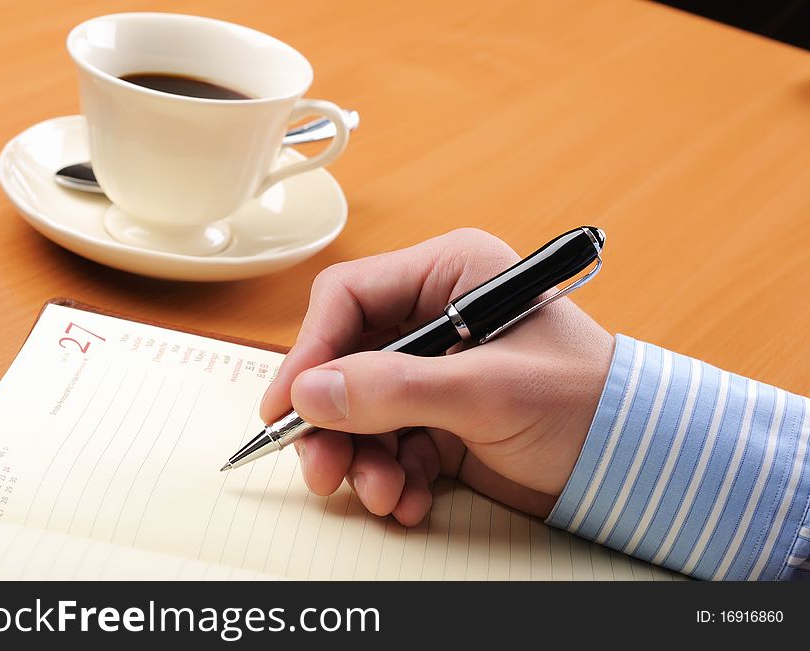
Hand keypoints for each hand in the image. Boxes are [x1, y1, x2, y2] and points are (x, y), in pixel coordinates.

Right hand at [260, 229, 613, 525]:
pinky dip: (389, 476)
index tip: (287, 405)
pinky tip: (406, 501)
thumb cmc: (586, 402)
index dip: (310, 350)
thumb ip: (394, 389)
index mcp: (449, 275)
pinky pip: (389, 444)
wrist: (637, 462)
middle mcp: (436, 317)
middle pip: (346, 360)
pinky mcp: (441, 418)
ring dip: (360, 458)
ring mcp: (436, 371)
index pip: (349, 298)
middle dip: (332, 421)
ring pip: (361, 409)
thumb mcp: (487, 392)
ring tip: (380, 495)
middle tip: (323, 470)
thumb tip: (310, 394)